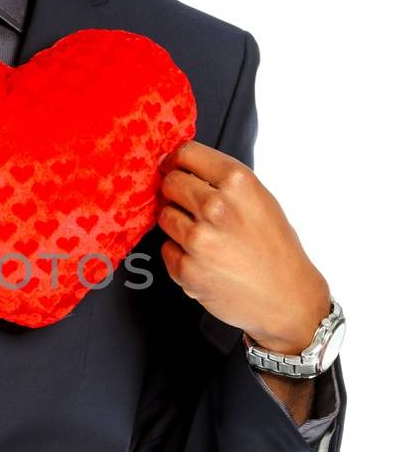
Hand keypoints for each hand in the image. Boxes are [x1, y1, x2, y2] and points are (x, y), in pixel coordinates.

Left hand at [156, 140, 330, 354]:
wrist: (286, 297)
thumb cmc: (275, 248)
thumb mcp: (260, 199)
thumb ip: (223, 181)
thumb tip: (180, 165)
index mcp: (238, 182)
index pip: (186, 153)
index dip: (176, 161)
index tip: (174, 167)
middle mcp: (216, 207)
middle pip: (170, 183)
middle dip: (175, 192)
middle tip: (191, 206)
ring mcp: (198, 240)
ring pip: (164, 215)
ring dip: (176, 223)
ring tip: (203, 235)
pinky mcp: (186, 269)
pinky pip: (166, 248)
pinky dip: (179, 253)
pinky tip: (203, 259)